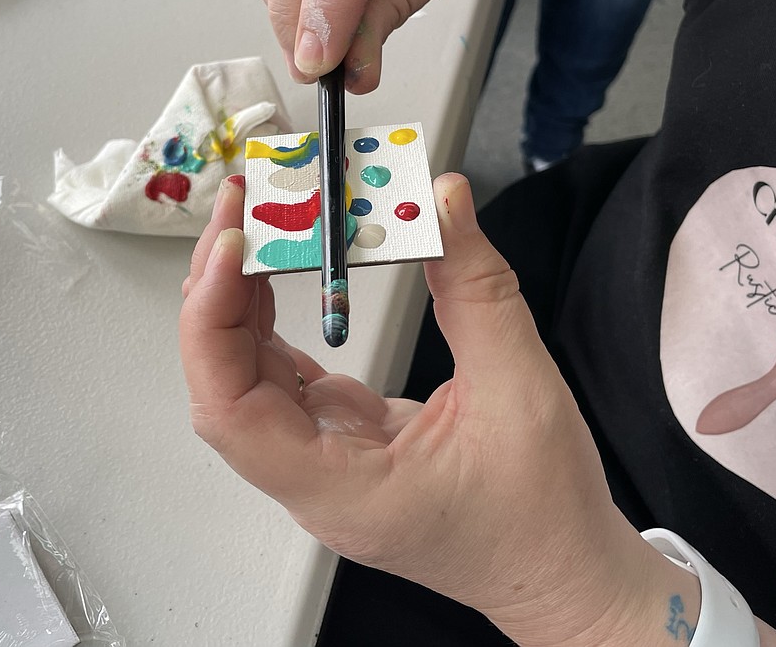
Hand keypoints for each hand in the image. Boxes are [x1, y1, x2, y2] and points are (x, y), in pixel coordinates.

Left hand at [179, 173, 695, 645]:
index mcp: (339, 489)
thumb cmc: (542, 516)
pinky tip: (284, 276)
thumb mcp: (520, 389)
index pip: (229, 406)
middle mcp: (314, 480)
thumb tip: (444, 201)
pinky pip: (286, 380)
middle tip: (243, 207)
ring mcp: (324, 462)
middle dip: (220, 287)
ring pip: (248, 377)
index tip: (232, 245)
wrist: (562, 574)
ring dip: (241, 299)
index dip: (213, 319)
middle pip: (225, 381)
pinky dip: (274, 321)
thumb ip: (476, 289)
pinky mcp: (344, 443)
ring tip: (258, 226)